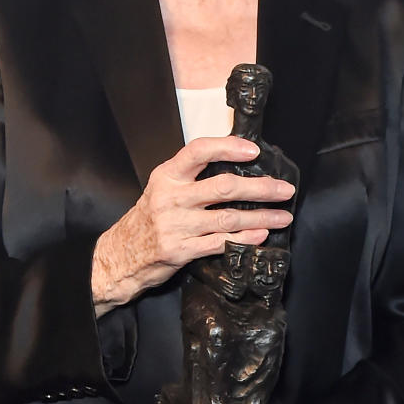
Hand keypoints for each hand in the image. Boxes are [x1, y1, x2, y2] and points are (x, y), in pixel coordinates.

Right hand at [91, 136, 294, 314]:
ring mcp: (175, 225)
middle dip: (260, 188)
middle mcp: (171, 197)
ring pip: (228, 218)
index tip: (254, 150)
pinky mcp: (180, 250)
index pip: (199, 150)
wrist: (118, 257)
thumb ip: (191, 178)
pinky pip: (220, 243)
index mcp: (167, 176)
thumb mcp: (161, 190)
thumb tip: (236, 168)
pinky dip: (244, 239)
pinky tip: (261, 236)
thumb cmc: (147, 221)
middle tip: (285, 189)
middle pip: (223, 186)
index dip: (228, 147)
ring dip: (261, 217)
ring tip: (283, 217)